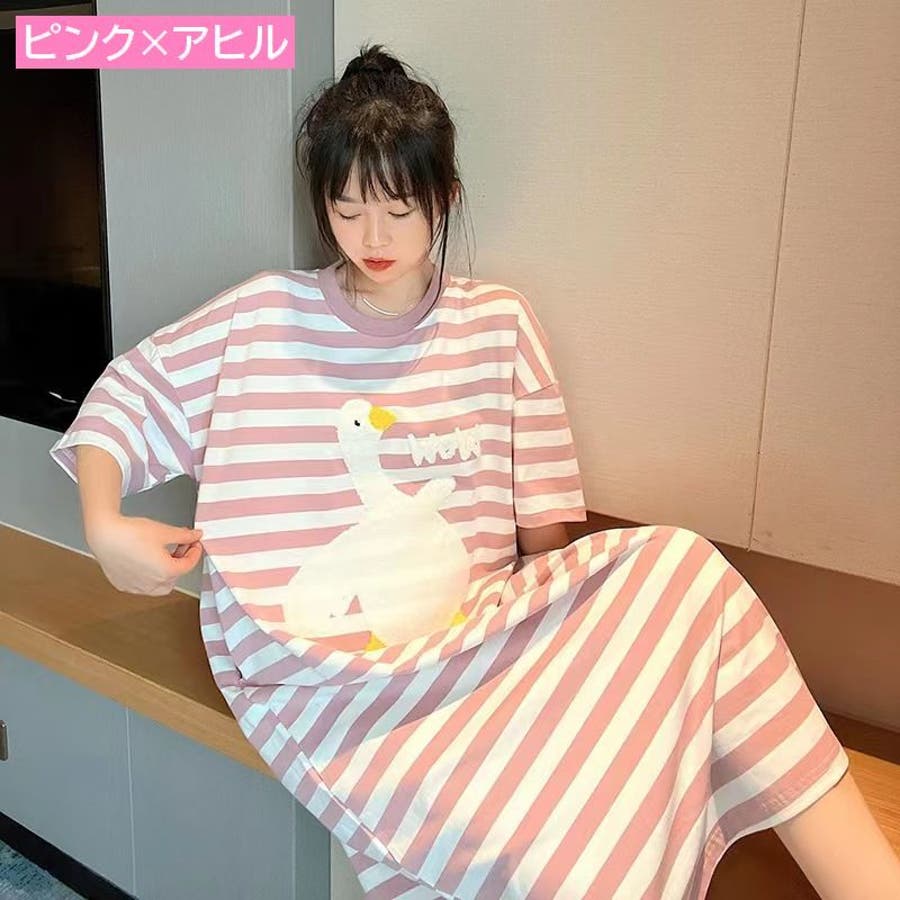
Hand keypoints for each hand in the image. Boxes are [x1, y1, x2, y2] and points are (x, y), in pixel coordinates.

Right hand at [86, 513, 203, 595]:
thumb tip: (196, 536)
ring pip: (160, 586)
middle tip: (179, 546)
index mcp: (166, 572)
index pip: (189, 565)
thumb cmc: (131, 533)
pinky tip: (147, 561)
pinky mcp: (124, 585)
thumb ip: (184, 536)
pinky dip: (150, 576)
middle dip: (180, 561)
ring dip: (166, 572)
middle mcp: (152, 585)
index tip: (194, 543)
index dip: (194, 552)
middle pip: (175, 576)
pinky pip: (143, 586)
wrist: (103, 535)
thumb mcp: (164, 531)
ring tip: (163, 553)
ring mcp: (136, 587)